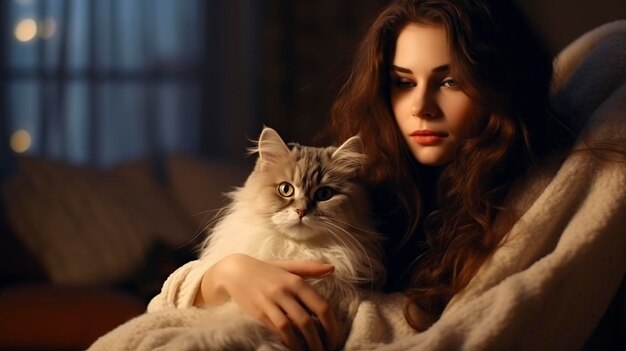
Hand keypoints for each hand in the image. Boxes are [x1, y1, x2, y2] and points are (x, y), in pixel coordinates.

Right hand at [194, 253, 338, 350]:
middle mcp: (285, 291)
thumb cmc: (265, 270)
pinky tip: (294, 348)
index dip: (331, 326)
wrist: (235, 271)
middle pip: (308, 321)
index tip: (334, 338)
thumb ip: (310, 268)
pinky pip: (276, 330)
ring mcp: (270, 302)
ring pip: (292, 328)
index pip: (321, 306)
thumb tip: (332, 268)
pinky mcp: (258, 312)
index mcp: (297, 281)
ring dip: (304, 345)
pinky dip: (287, 341)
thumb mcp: (288, 266)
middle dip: (320, 341)